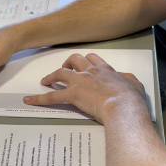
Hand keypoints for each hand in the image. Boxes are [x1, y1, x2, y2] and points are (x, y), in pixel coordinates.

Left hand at [23, 53, 147, 123]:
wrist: (124, 107)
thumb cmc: (131, 100)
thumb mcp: (135, 85)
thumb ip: (129, 80)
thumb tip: (128, 80)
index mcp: (105, 70)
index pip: (93, 59)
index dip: (86, 61)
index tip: (82, 65)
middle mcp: (90, 72)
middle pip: (75, 60)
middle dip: (67, 63)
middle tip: (63, 69)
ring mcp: (80, 82)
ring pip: (60, 73)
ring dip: (51, 76)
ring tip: (45, 81)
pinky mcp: (72, 94)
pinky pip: (51, 97)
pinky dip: (39, 99)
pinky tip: (30, 101)